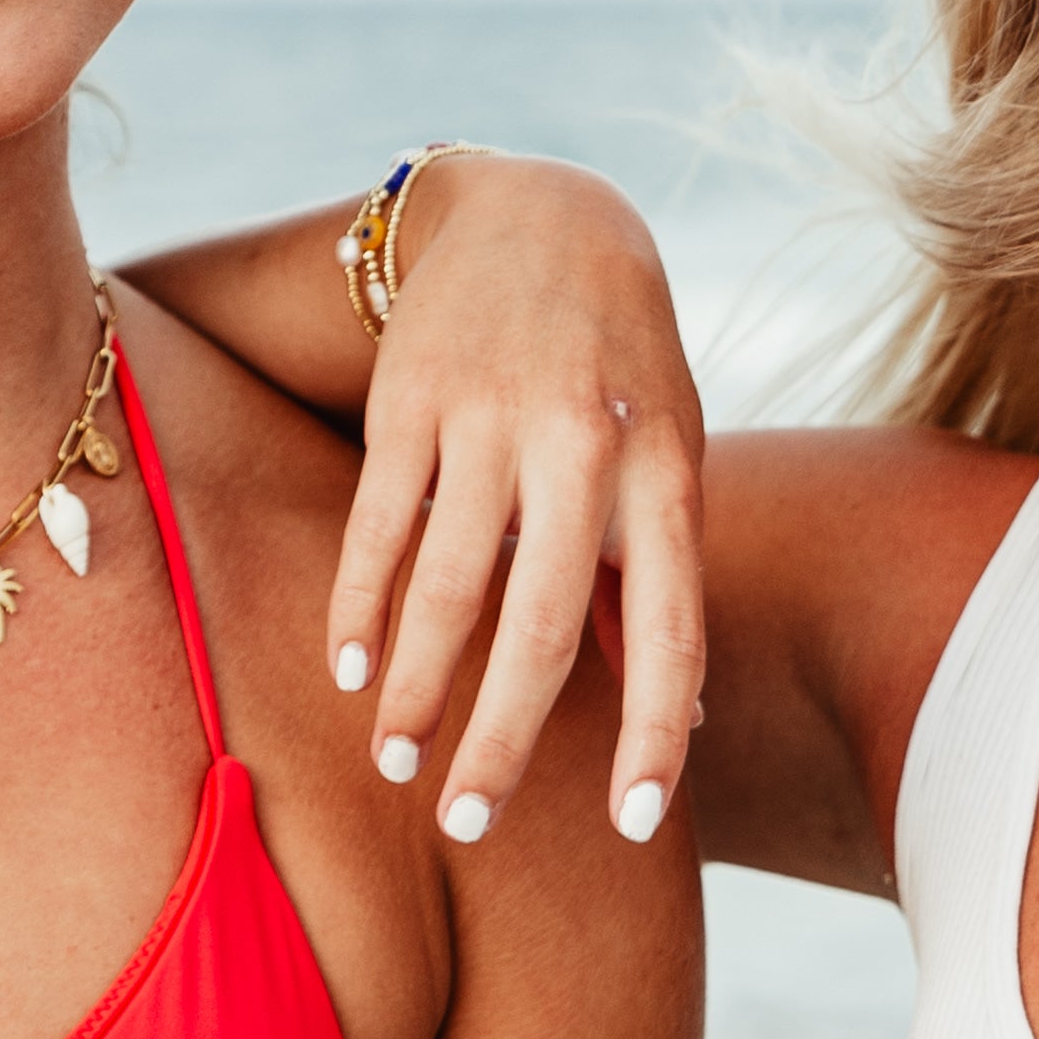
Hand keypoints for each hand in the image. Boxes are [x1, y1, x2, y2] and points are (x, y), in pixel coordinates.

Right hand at [331, 159, 705, 840]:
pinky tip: (354, 671)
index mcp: (668, 469)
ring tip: (400, 763)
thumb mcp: (670, 451)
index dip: (658, 730)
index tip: (637, 824)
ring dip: (418, 690)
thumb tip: (684, 714)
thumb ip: (656, 574)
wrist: (541, 213)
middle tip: (471, 825)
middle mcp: (584, 445)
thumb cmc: (623, 364)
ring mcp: (491, 418)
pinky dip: (361, 607)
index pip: (673, 625)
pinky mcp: (411, 398)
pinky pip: (378, 523)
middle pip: (539, 624)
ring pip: (446, 585)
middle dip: (502, 738)